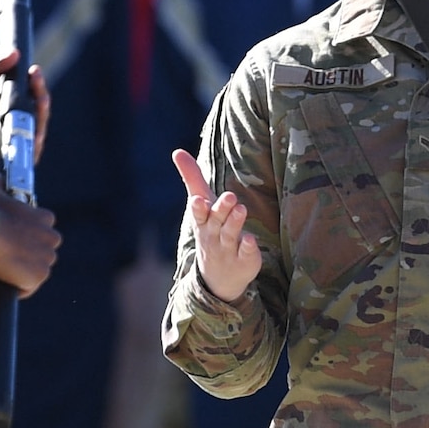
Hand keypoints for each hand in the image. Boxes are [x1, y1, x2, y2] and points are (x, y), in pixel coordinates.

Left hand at [0, 49, 50, 174]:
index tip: (33, 69)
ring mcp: (21, 142)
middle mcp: (21, 124)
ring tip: (38, 97)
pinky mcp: (18, 159)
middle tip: (35, 75)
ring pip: (39, 127)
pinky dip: (33, 137)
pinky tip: (32, 126)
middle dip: (40, 92)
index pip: (34, 93)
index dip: (36, 82)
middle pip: (40, 109)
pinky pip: (32, 148)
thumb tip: (14, 52)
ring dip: (40, 111)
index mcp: (15, 106)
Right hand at [0, 174, 60, 296]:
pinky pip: (29, 287)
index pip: (42, 231)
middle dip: (26, 256)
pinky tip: (6, 284)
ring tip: (1, 270)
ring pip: (36, 270)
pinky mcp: (39, 276)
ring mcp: (47, 259)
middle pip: (42, 252)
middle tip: (4, 257)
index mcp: (46, 218)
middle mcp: (52, 239)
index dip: (26, 238)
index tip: (11, 240)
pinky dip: (19, 288)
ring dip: (22, 272)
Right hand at [175, 150, 261, 300]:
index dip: (198, 208)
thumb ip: (192, 178)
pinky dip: (248, 247)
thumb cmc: (209, 230)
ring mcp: (228, 248)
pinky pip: (246, 253)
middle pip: (217, 220)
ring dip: (236, 222)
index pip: (198, 213)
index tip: (198, 200)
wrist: (217, 277)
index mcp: (203, 221)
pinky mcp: (245, 259)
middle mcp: (214, 234)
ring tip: (241, 209)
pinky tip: (251, 240)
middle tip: (231, 197)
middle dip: (222, 209)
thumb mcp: (200, 205)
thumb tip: (177, 151)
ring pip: (231, 234)